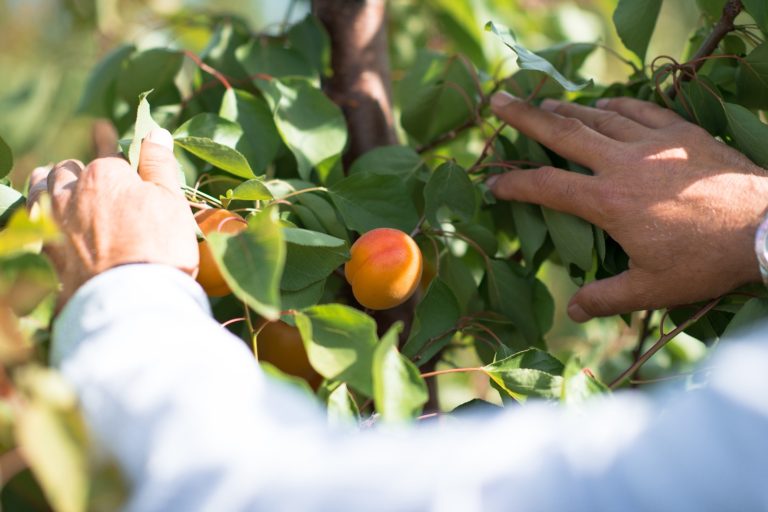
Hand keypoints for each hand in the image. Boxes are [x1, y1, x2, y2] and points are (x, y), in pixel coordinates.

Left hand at [28, 129, 198, 308]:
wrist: (130, 302)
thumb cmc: (159, 248)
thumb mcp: (171, 203)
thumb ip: (160, 165)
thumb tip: (155, 132)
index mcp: (105, 174)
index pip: (108, 151)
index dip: (111, 145)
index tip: (106, 135)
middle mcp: (71, 192)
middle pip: (68, 169)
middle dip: (78, 169)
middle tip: (85, 174)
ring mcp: (52, 222)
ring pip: (40, 189)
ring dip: (47, 182)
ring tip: (50, 180)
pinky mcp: (43, 252)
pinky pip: (29, 221)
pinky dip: (34, 213)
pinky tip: (38, 217)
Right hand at [487, 92, 767, 321]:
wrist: (765, 227)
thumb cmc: (704, 261)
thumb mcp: (651, 288)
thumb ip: (606, 297)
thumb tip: (573, 311)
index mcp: (607, 202)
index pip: (546, 186)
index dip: (515, 184)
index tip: (494, 185)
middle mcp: (622, 163)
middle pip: (562, 132)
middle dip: (525, 117)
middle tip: (498, 101)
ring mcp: (652, 143)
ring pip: (598, 116)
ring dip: (567, 109)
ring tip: (544, 103)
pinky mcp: (680, 133)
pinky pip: (639, 109)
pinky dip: (617, 104)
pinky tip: (605, 102)